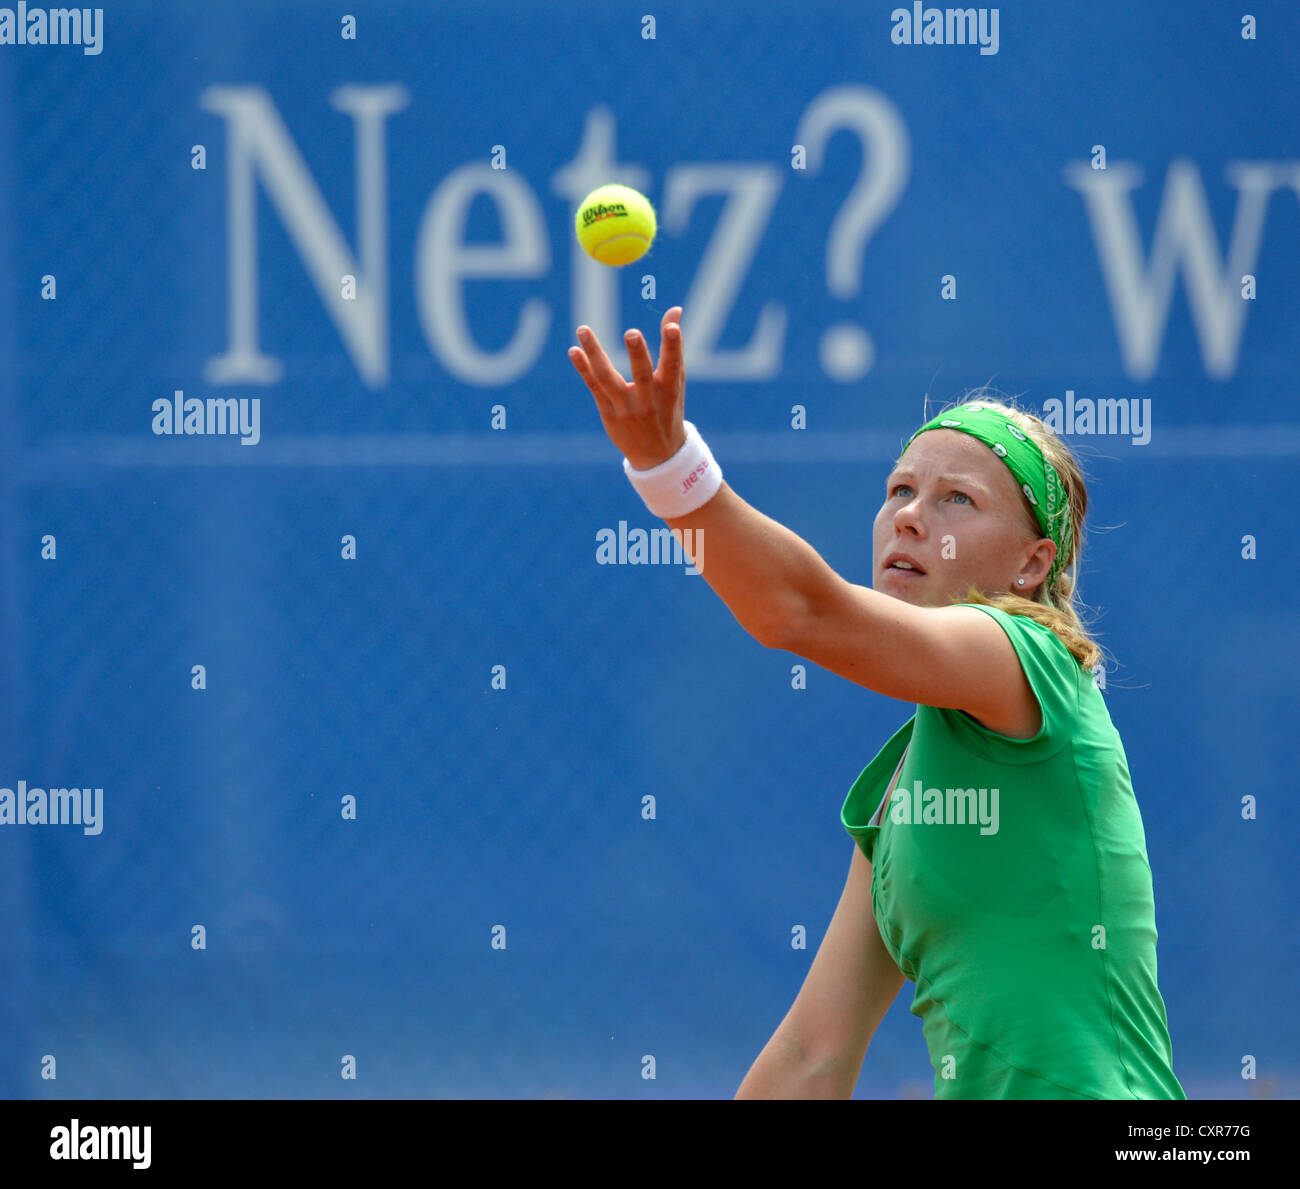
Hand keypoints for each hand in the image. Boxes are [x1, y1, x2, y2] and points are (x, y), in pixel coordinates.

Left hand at [568, 305, 686, 470]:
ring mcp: (625, 408)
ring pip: (608, 378)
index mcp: (669, 391)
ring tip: (583, 328)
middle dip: (637, 354)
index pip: (673, 366)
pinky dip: (583, 368)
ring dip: (595, 353)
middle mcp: (648, 401)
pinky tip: (574, 350)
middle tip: (632, 333)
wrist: (657, 456)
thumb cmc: (668, 410)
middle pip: (642, 375)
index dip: (673, 345)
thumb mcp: (676, 382)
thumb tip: (675, 310)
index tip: (672, 326)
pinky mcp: (608, 412)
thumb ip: (673, 346)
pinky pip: (593, 387)